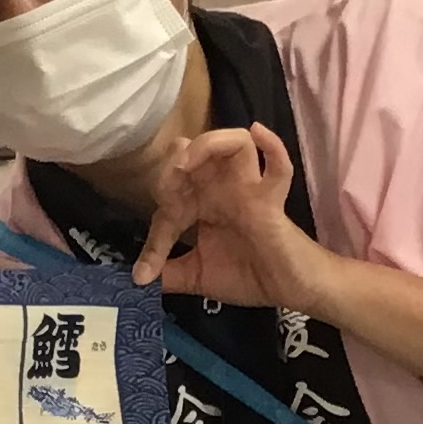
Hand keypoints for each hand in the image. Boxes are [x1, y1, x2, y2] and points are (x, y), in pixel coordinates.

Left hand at [134, 125, 329, 312]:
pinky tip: (258, 132)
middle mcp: (222, 188)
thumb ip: (168, 274)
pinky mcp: (270, 200)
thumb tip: (137, 280)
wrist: (286, 291)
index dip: (154, 239)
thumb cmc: (247, 276)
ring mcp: (248, 189)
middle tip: (166, 186)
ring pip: (234, 143)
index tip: (146, 271)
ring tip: (187, 163)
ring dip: (208, 145)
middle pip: (195, 154)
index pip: (169, 202)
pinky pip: (278, 166)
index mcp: (202, 204)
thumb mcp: (197, 276)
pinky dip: (272, 145)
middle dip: (173, 167)